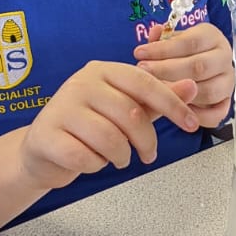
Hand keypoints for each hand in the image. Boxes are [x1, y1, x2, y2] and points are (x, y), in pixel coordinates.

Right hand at [19, 60, 200, 191]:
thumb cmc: (89, 128)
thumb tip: (192, 86)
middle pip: (130, 114)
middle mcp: (81, 83)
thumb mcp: (125, 109)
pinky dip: (95, 166)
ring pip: (110, 139)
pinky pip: (86, 157)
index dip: (172, 104)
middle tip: (147, 155)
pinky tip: (91, 161)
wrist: (43, 150)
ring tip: (117, 158)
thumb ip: (157, 99)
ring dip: (121, 156)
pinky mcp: (47, 136)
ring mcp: (61, 108)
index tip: (192, 124)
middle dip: (146, 141)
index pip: (145, 82)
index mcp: (103, 70)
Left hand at [133, 22, 233, 127]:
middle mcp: (224, 58)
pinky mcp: (226, 103)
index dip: (163, 49)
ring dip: (180, 94)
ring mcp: (228, 82)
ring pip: (208, 91)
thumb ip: (161, 40)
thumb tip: (155, 31)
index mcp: (212, 37)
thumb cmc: (181, 52)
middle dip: (167, 71)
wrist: (199, 67)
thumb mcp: (171, 41)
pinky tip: (174, 110)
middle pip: (199, 66)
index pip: (190, 42)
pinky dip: (195, 115)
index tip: (139, 53)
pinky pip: (215, 114)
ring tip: (155, 92)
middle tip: (143, 72)